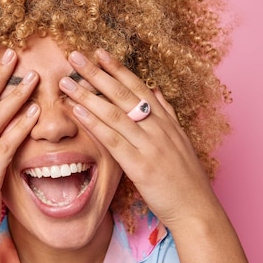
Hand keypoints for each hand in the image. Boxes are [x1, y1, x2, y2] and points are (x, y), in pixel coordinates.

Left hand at [58, 49, 220, 227]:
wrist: (196, 209)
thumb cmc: (185, 178)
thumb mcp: (180, 140)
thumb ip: (167, 114)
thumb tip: (156, 91)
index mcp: (166, 121)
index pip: (138, 87)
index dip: (117, 69)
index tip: (100, 53)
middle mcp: (158, 128)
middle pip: (123, 94)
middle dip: (97, 73)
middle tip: (75, 56)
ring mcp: (149, 145)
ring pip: (114, 113)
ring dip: (87, 94)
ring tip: (66, 81)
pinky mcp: (140, 165)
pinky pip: (113, 139)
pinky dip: (94, 123)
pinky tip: (77, 111)